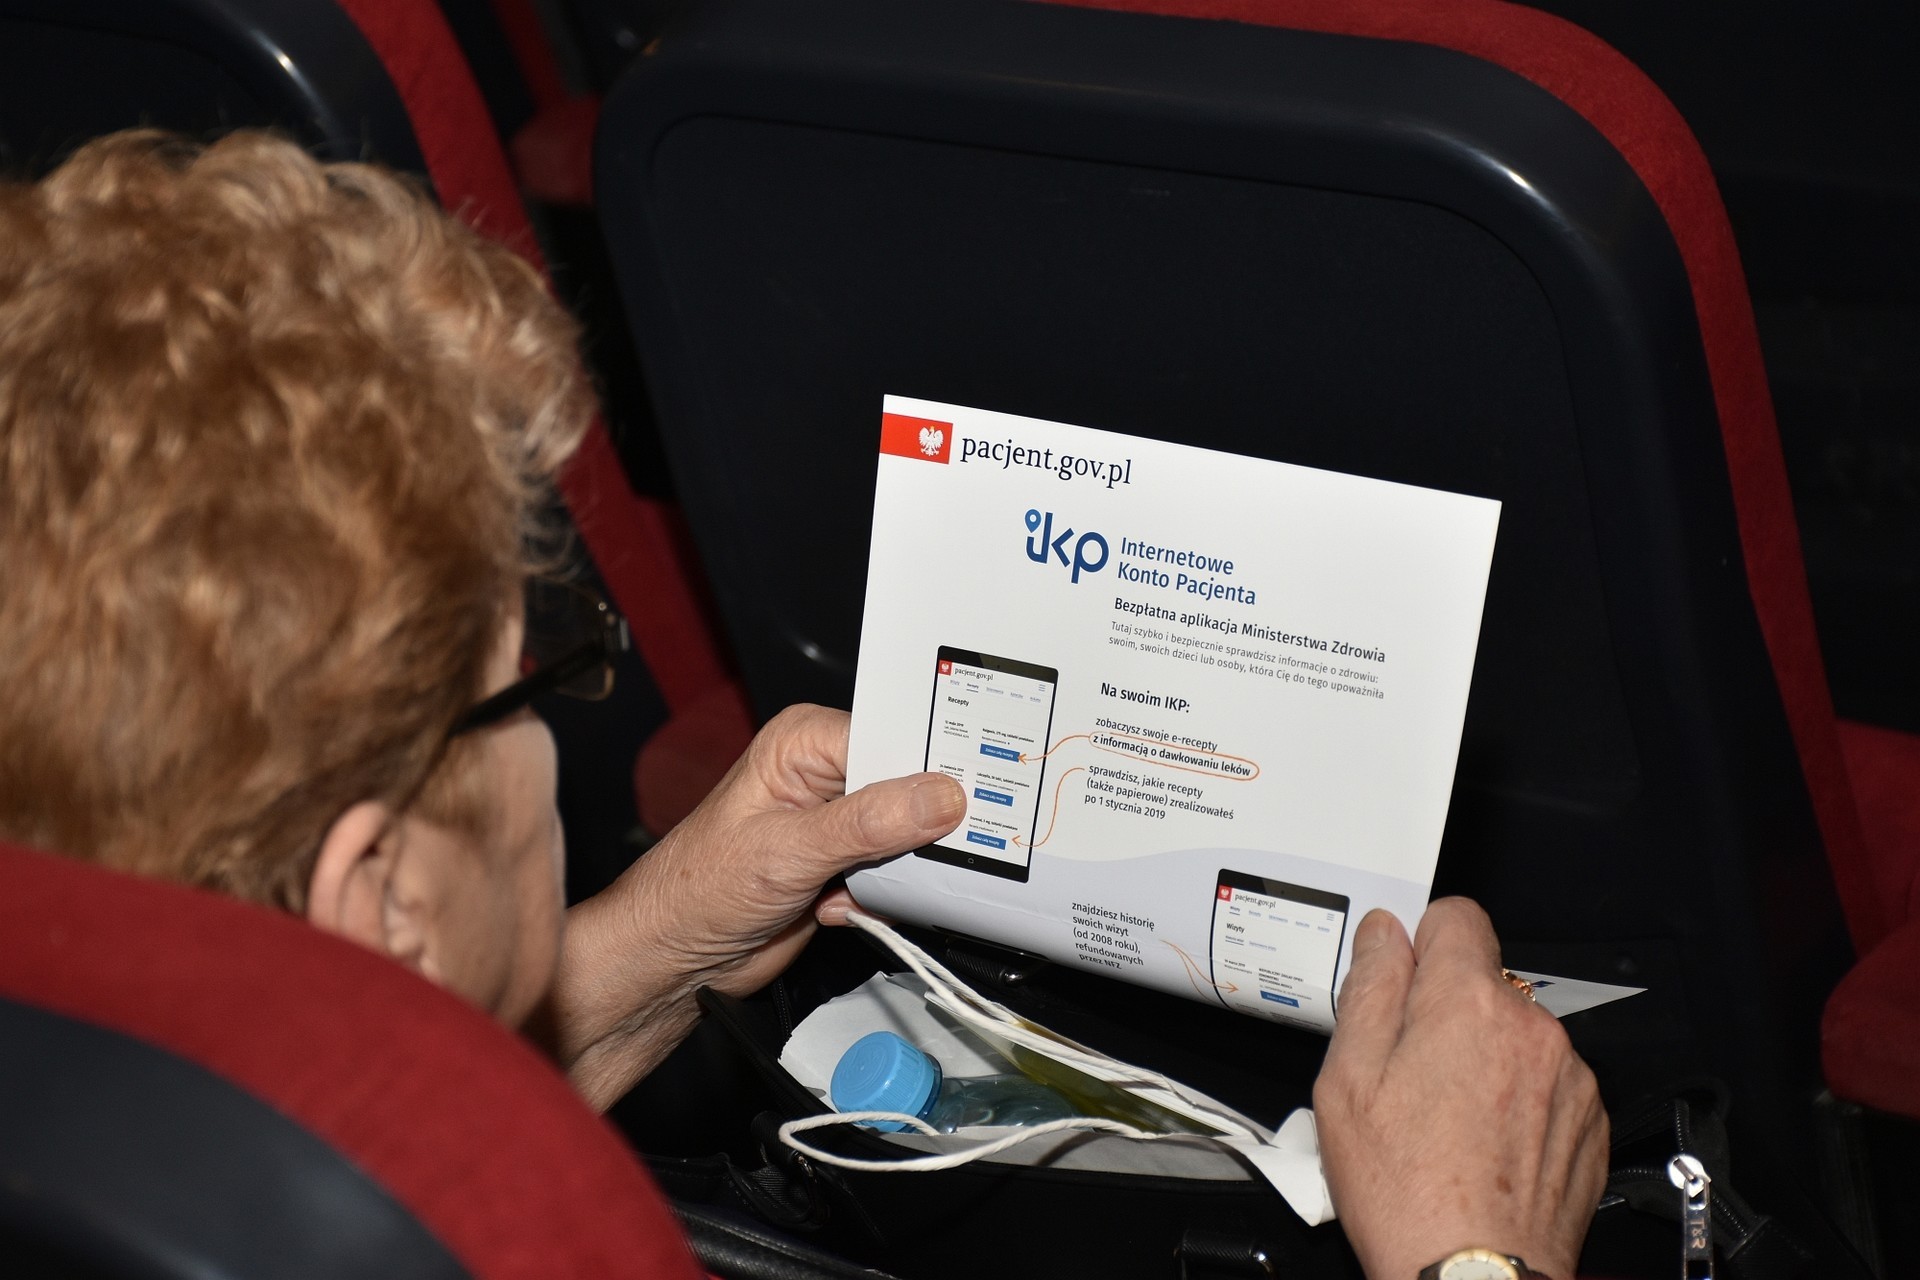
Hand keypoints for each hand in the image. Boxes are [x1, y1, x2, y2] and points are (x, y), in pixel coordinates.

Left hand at [551, 704, 964, 1105]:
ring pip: (911, 836)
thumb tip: (939, 795)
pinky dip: (880, 899)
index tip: (969, 796)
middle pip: (911, 786)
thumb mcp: (788, 850)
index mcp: (807, 741)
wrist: (677, 959)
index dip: (933, 766)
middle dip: (918, 828)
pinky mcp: (845, 865)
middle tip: (919, 854)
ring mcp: (838, 822)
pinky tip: (838, 905)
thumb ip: (868, 822)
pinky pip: (896, 875)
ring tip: (853, 886)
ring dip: (895, 872)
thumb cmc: (697, 888)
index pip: (895, 736)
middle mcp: (826, 773)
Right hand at [1312, 898, 1607, 1279]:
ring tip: (1445, 1121)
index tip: (1403, 981)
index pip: (1456, 916)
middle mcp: (1532, 1029)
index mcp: (1468, 1005)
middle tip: (1408, 1075)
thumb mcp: (1347, 1081)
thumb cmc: (1408, 1193)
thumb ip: (1370, 989)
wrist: (1474, 1278)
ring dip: (1484, 1057)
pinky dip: (1517, 1100)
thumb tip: (1384, 935)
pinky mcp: (1588, 1121)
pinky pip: (1547, 1081)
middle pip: (1484, 981)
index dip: (1420, 943)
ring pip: (1515, 1033)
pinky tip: (1483, 1145)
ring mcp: (1570, 1077)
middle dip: (1446, 1010)